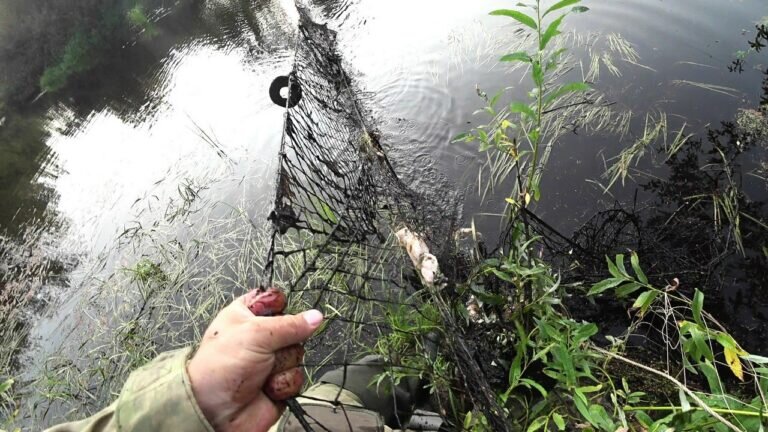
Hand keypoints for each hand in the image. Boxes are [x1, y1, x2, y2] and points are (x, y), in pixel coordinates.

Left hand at [187, 288, 323, 430]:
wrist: (215, 412)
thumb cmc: (220, 367)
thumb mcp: (256, 334)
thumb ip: (290, 324)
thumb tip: (316, 317)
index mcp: (245, 316)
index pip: (272, 299)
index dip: (280, 304)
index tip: (282, 309)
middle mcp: (258, 337)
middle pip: (293, 329)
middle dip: (284, 342)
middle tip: (266, 349)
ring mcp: (269, 360)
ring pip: (297, 354)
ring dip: (282, 365)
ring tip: (262, 372)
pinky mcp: (278, 382)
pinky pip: (297, 377)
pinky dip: (283, 384)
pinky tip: (266, 388)